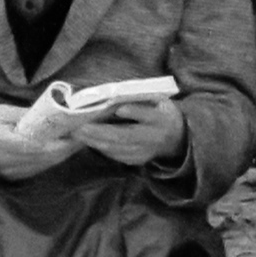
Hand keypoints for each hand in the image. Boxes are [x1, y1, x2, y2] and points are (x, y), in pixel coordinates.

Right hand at [0, 99, 95, 178]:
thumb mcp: (2, 111)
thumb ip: (26, 115)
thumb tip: (54, 115)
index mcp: (2, 142)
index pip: (38, 146)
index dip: (60, 142)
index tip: (77, 131)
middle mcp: (7, 162)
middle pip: (46, 158)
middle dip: (68, 147)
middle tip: (86, 133)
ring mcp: (11, 172)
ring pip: (45, 165)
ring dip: (64, 154)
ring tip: (79, 139)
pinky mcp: (14, 177)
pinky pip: (39, 169)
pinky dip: (53, 159)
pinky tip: (64, 149)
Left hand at [68, 98, 187, 167]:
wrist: (177, 138)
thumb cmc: (161, 112)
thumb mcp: (158, 100)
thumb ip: (141, 98)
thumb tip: (115, 96)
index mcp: (161, 117)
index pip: (147, 115)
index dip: (134, 112)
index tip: (118, 109)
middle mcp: (153, 136)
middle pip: (125, 135)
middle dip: (100, 132)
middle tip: (80, 126)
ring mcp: (146, 151)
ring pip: (117, 148)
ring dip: (95, 142)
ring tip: (78, 134)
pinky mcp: (139, 160)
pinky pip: (117, 156)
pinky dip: (101, 148)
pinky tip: (89, 141)